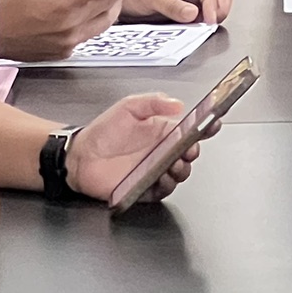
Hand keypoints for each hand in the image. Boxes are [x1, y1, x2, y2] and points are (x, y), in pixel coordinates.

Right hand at [0, 0, 150, 60]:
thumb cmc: (7, 3)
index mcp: (65, 6)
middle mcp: (71, 28)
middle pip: (112, 4)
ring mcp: (69, 43)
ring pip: (106, 20)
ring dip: (107, 3)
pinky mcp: (66, 52)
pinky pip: (90, 31)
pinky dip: (91, 17)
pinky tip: (76, 9)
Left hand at [66, 94, 208, 204]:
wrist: (79, 156)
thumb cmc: (102, 132)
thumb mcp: (128, 107)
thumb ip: (153, 102)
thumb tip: (178, 104)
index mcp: (164, 131)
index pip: (192, 130)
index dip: (206, 128)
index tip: (212, 125)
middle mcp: (163, 151)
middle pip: (190, 154)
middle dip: (193, 152)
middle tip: (187, 150)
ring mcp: (155, 170)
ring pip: (180, 173)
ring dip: (181, 170)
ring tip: (173, 164)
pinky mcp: (145, 188)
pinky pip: (163, 190)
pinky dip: (166, 186)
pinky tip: (162, 178)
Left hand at [118, 0, 234, 25]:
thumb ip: (171, 6)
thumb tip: (193, 14)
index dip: (212, 4)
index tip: (210, 20)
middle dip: (219, 7)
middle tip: (213, 22)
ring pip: (211, 1)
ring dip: (211, 14)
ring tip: (204, 26)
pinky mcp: (183, 4)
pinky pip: (200, 12)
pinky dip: (202, 20)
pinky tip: (196, 26)